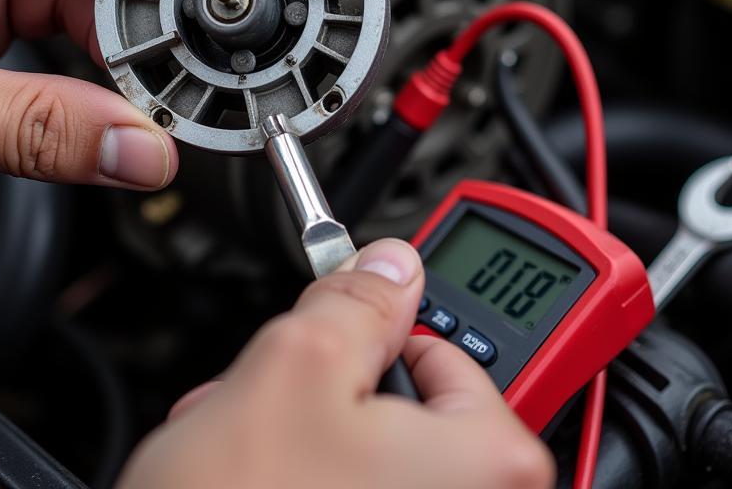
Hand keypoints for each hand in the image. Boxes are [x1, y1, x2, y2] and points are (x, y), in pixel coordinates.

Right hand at [118, 239, 554, 488]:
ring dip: (292, 435)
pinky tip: (249, 481)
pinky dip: (297, 478)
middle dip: (318, 391)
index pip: (444, 347)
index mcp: (490, 464)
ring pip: (360, 452)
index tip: (326, 336)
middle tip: (266, 401)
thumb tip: (390, 265)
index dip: (368, 332)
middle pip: (399, 406)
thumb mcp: (296, 365)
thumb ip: (355, 300)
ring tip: (241, 449)